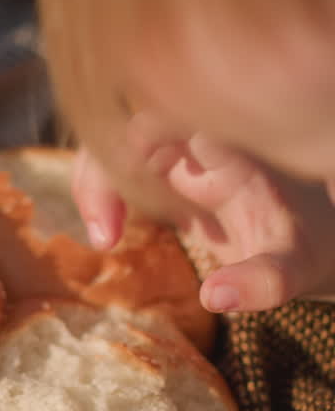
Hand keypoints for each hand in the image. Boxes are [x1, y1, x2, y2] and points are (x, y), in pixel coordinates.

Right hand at [72, 112, 334, 311]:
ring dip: (97, 182)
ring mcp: (179, 147)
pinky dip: (102, 191)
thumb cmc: (311, 248)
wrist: (317, 238)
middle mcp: (200, 135)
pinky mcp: (166, 166)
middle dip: (104, 173)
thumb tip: (214, 298)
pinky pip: (117, 160)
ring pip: (115, 138)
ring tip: (105, 238)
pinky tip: (110, 235)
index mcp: (233, 143)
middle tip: (105, 237)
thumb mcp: (295, 267)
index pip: (166, 112)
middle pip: (128, 121)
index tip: (125, 211)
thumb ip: (264, 280)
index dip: (133, 146)